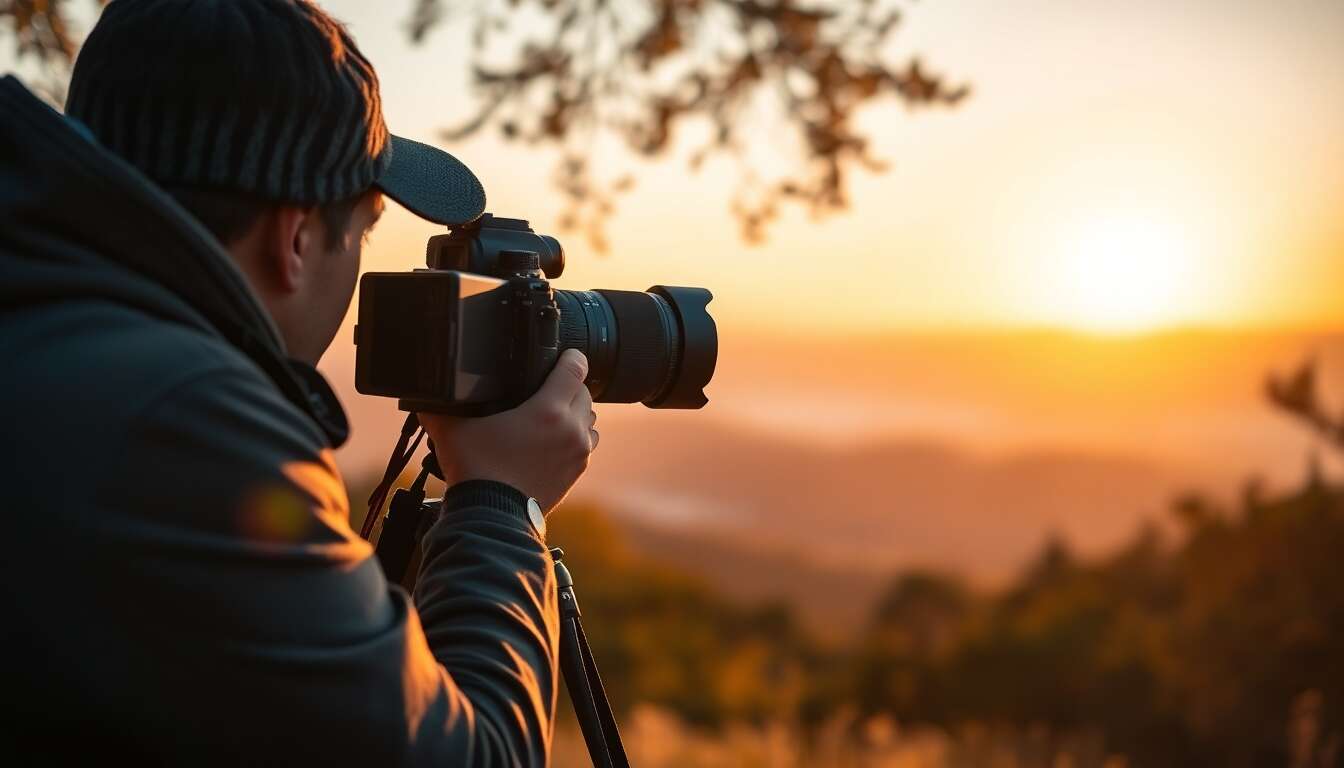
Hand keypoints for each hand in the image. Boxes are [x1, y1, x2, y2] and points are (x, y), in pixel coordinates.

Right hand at [418, 349, 598, 512]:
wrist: (492, 517)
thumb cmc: (475, 470)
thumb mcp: (451, 431)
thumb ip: (438, 407)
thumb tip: (423, 394)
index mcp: (548, 410)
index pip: (576, 368)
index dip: (570, 356)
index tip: (563, 355)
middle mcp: (571, 429)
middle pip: (584, 392)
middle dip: (569, 385)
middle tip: (548, 387)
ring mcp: (578, 452)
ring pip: (589, 419)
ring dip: (575, 412)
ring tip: (553, 414)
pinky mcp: (577, 472)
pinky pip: (586, 444)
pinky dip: (575, 437)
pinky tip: (554, 439)